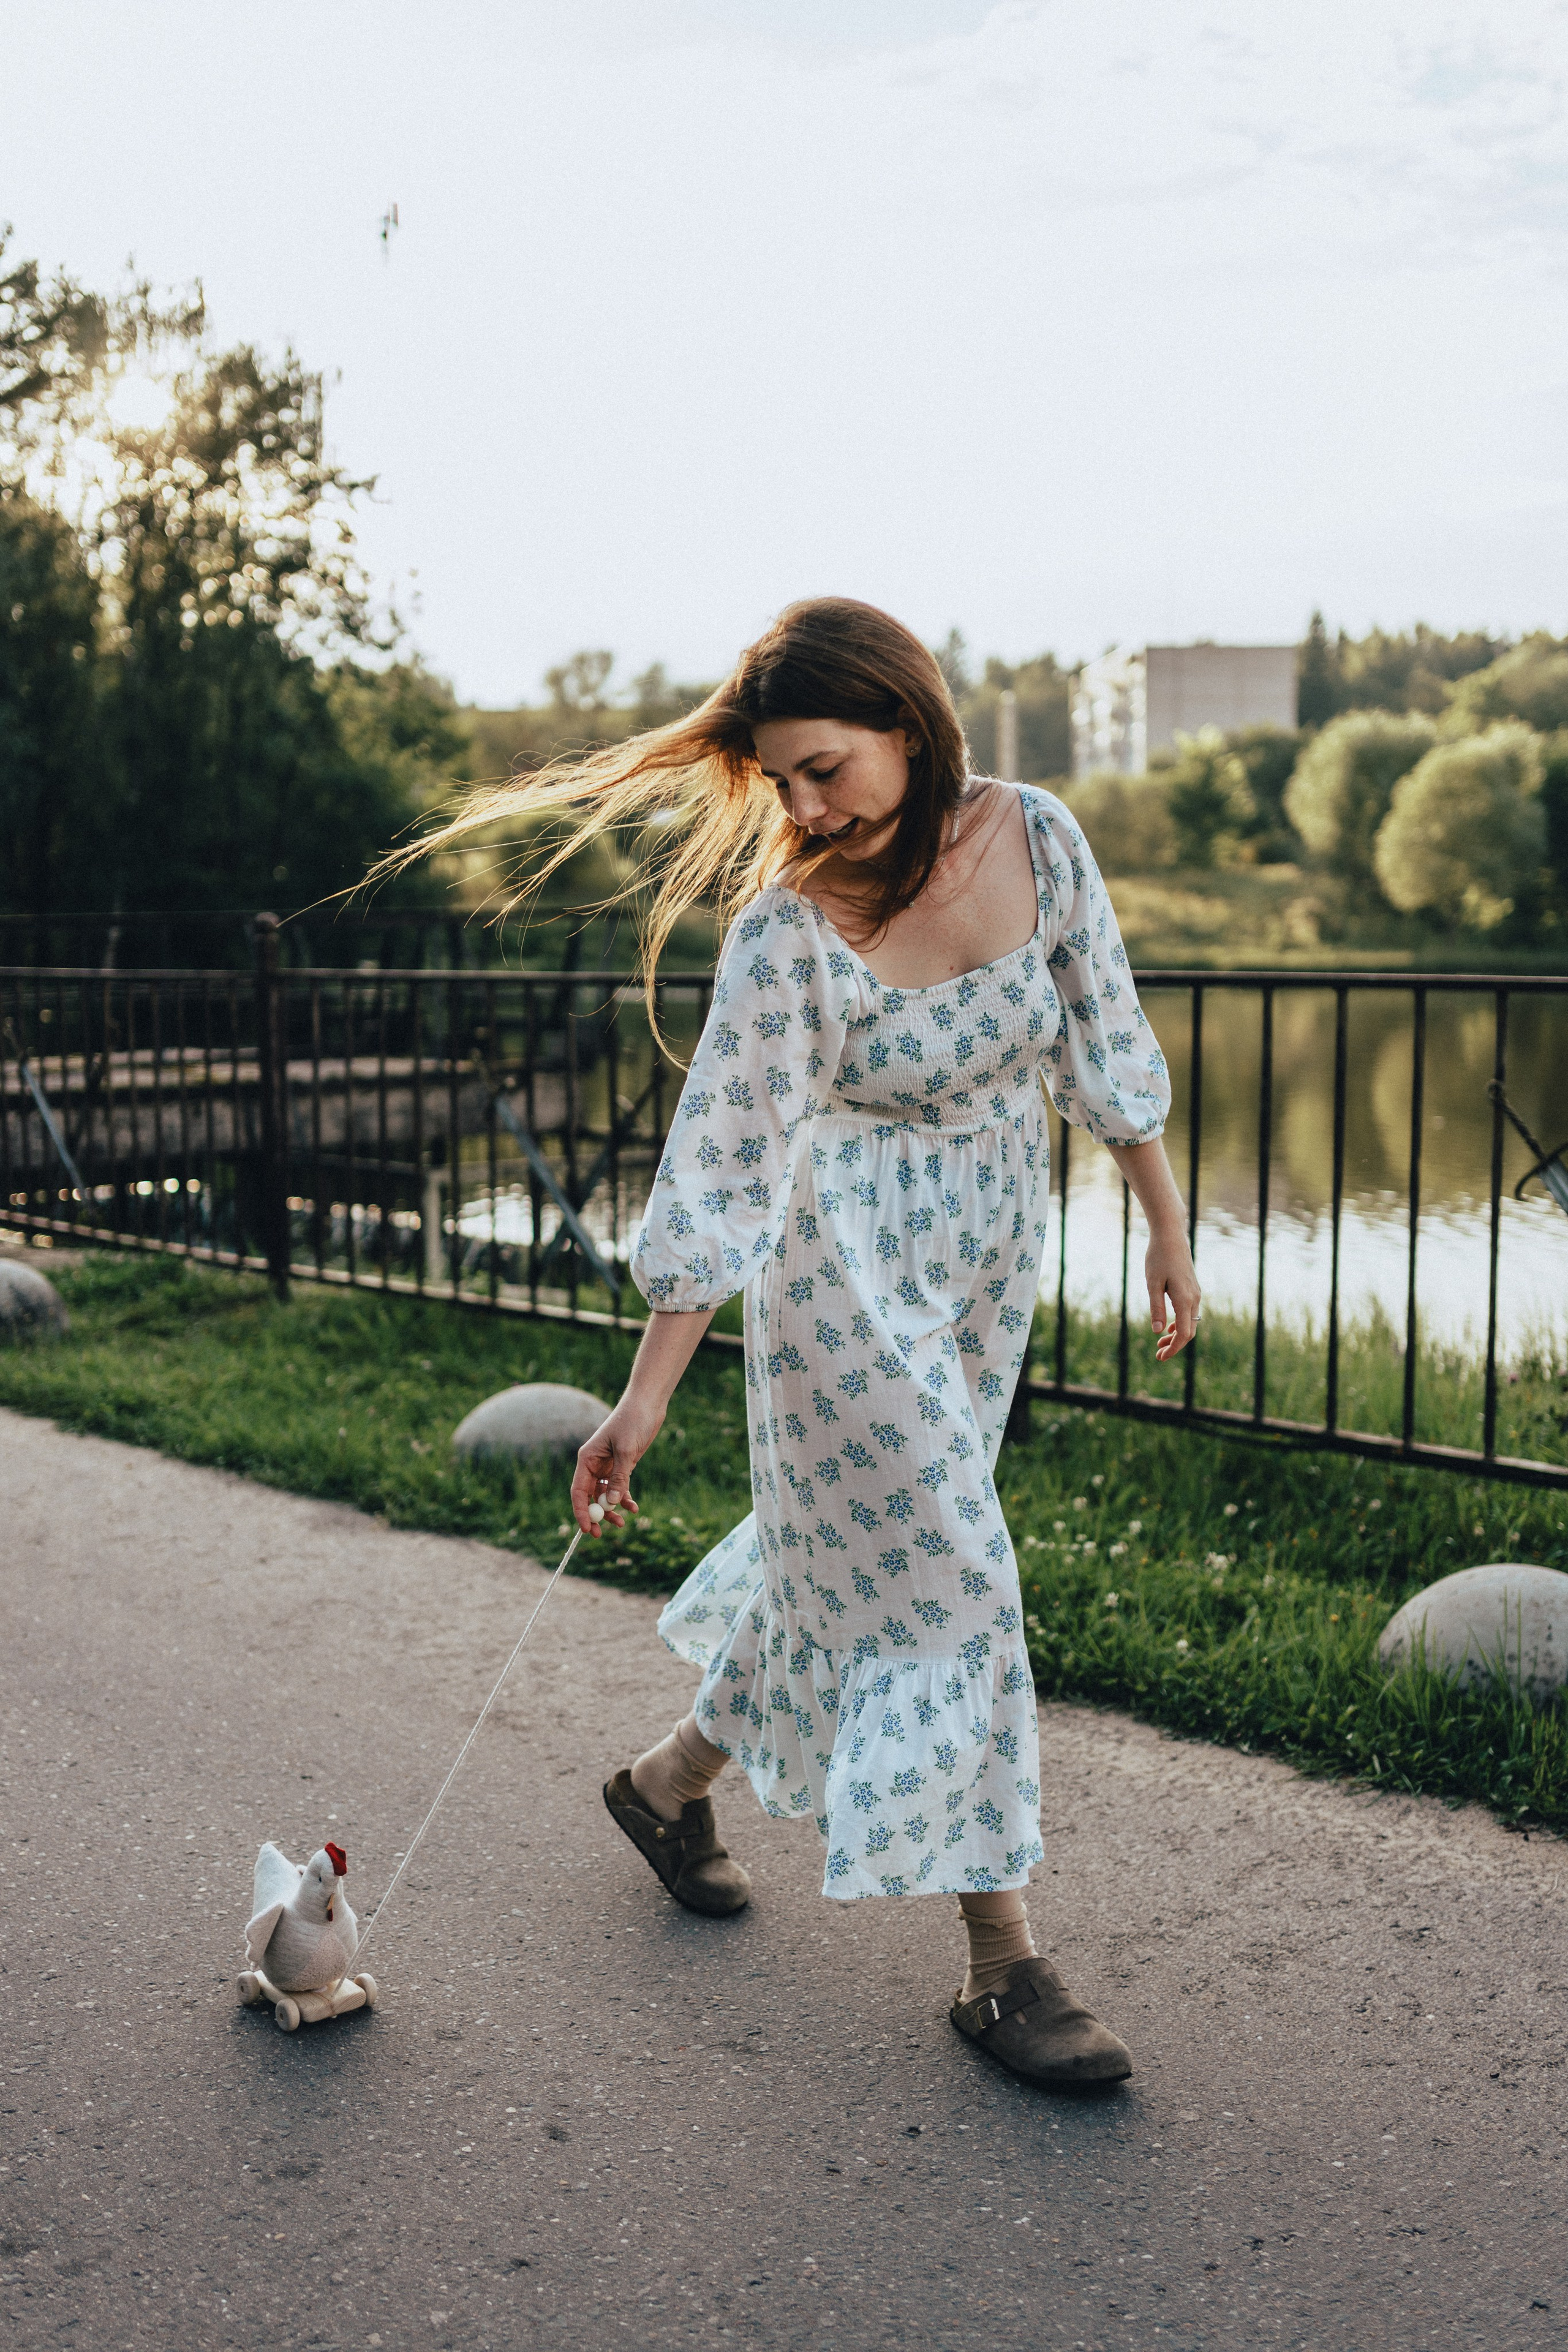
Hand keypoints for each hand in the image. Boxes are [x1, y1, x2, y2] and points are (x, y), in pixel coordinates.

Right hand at [570, 1394, 663, 1535]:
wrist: (647, 1405)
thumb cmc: (633, 1421)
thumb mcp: (627, 1450)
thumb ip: (620, 1477)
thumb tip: (612, 1503)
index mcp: (587, 1459)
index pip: (578, 1491)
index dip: (580, 1511)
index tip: (587, 1528)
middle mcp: (594, 1464)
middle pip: (590, 1496)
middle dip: (596, 1515)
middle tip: (602, 1534)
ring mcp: (608, 1466)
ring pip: (605, 1495)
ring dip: (612, 1510)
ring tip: (623, 1523)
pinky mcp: (622, 1466)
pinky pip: (619, 1488)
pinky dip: (625, 1499)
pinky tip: (634, 1508)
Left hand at [1147, 1224, 1200, 1360]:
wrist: (1171, 1236)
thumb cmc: (1158, 1257)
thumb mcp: (1152, 1283)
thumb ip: (1156, 1307)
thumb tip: (1157, 1331)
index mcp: (1185, 1299)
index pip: (1183, 1333)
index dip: (1173, 1348)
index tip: (1160, 1357)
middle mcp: (1194, 1298)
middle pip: (1188, 1331)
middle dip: (1175, 1345)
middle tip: (1158, 1355)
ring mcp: (1195, 1293)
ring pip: (1189, 1322)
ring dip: (1176, 1335)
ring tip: (1160, 1343)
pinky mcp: (1192, 1288)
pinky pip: (1189, 1312)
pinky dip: (1179, 1323)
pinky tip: (1167, 1327)